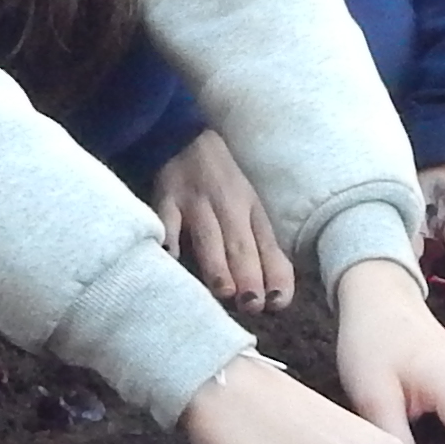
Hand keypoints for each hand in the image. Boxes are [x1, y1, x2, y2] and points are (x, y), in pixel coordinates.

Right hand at [154, 131, 292, 311]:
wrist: (184, 138)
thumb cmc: (221, 184)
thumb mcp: (248, 209)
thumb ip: (260, 248)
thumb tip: (277, 296)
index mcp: (251, 211)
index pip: (268, 245)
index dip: (275, 273)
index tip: (278, 302)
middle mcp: (228, 207)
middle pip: (240, 243)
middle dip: (249, 274)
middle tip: (252, 305)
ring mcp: (196, 203)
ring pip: (209, 236)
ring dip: (218, 264)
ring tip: (224, 292)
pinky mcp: (166, 199)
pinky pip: (167, 220)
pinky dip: (168, 237)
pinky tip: (169, 257)